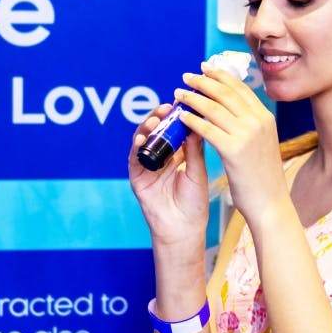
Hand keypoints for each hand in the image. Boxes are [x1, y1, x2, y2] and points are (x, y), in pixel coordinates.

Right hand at [128, 103, 209, 248]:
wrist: (184, 228)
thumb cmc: (194, 203)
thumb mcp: (198, 172)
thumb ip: (194, 150)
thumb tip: (195, 122)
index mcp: (177, 155)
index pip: (174, 129)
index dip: (176, 116)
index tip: (182, 103)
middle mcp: (161, 157)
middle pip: (157, 131)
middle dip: (159, 117)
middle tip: (166, 108)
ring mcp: (147, 166)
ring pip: (143, 140)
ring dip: (147, 128)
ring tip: (155, 120)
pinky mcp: (137, 177)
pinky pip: (134, 157)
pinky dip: (136, 146)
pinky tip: (142, 138)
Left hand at [174, 63, 286, 220]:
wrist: (270, 203)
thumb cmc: (263, 178)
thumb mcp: (262, 143)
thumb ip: (250, 126)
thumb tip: (232, 112)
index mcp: (265, 118)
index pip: (240, 88)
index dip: (221, 76)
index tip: (205, 68)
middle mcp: (258, 121)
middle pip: (225, 92)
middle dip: (203, 81)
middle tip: (186, 76)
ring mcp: (247, 134)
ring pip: (213, 107)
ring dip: (192, 97)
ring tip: (178, 94)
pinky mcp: (233, 150)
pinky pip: (206, 128)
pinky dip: (192, 120)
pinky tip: (181, 117)